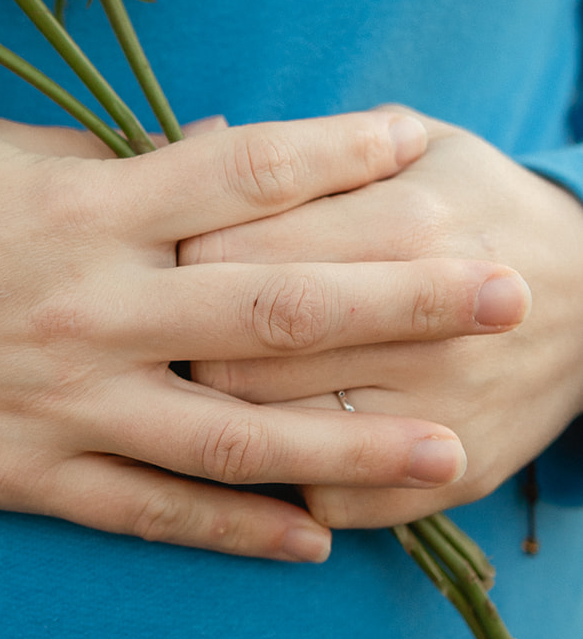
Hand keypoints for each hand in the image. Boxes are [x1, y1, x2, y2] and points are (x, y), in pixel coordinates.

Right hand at [0, 112, 528, 560]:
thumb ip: (111, 165)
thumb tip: (220, 150)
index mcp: (83, 211)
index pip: (243, 174)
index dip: (342, 155)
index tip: (426, 141)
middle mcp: (91, 308)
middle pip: (278, 307)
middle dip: (405, 301)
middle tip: (505, 295)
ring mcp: (63, 403)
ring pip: (234, 437)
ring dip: (353, 446)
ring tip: (449, 451)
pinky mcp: (26, 477)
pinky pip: (151, 513)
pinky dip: (237, 531)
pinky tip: (316, 543)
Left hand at [180, 110, 582, 527]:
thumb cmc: (476, 205)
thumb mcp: (414, 146)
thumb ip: (306, 149)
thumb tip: (192, 139)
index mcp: (406, 223)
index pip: (230, 256)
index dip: (175, 262)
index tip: (163, 258)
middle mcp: (425, 325)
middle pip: (234, 356)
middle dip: (179, 346)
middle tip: (168, 333)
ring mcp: (441, 409)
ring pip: (270, 435)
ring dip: (219, 417)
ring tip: (208, 385)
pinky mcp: (452, 476)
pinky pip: (326, 499)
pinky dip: (285, 479)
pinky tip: (275, 442)